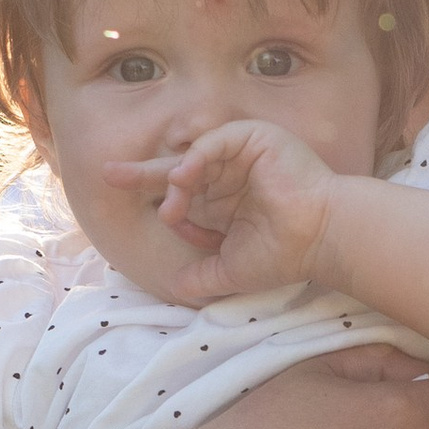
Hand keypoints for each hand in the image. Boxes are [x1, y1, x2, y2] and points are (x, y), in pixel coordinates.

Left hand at [105, 117, 336, 296]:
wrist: (319, 240)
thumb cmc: (285, 254)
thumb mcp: (232, 269)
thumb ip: (202, 277)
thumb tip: (175, 289)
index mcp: (225, 202)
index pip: (184, 197)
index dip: (161, 200)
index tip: (134, 205)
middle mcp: (230, 176)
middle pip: (179, 172)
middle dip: (143, 174)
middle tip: (109, 174)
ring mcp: (242, 155)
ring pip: (195, 160)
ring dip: (178, 181)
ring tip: (172, 206)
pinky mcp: (256, 138)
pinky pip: (217, 141)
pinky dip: (197, 156)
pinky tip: (185, 175)